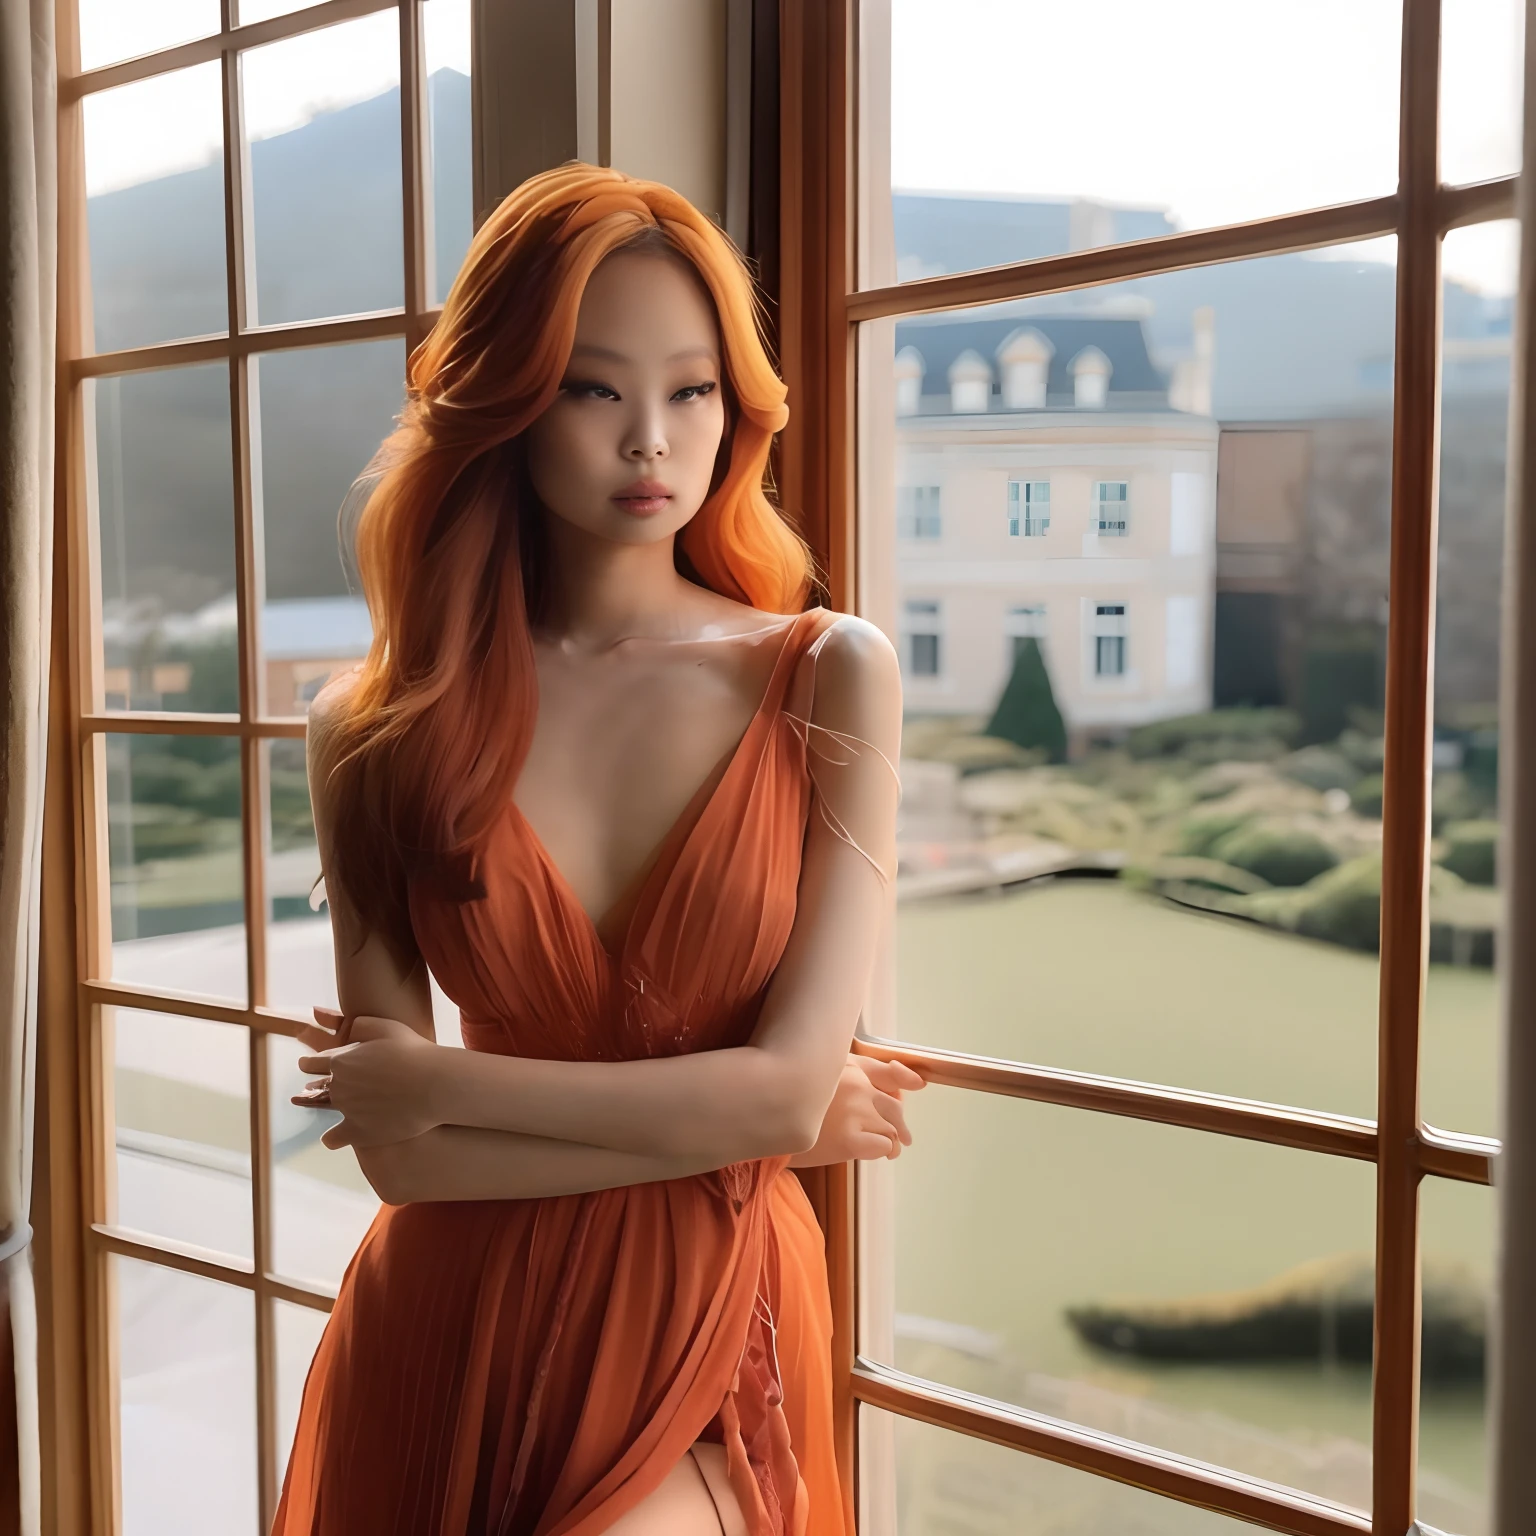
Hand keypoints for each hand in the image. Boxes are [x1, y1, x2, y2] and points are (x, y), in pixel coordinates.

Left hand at [294, 1008, 445, 1149]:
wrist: (434, 1085)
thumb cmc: (414, 1051)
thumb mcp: (387, 1026)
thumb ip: (361, 1026)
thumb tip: (349, 1030)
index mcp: (341, 1060)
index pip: (311, 1063)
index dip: (310, 1064)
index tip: (310, 1066)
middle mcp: (338, 1086)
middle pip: (317, 1088)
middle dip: (319, 1086)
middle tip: (332, 1086)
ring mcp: (347, 1110)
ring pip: (325, 1111)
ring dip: (332, 1106)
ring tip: (346, 1105)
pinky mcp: (358, 1133)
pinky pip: (332, 1139)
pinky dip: (333, 1137)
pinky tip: (338, 1134)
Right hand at [789, 1054, 924, 1167]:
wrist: (765, 1122)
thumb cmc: (788, 1102)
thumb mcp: (818, 1077)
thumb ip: (851, 1074)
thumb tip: (905, 1084)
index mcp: (848, 1067)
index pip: (888, 1072)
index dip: (905, 1079)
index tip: (918, 1084)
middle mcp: (856, 1086)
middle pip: (894, 1107)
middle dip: (900, 1124)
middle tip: (902, 1137)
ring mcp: (854, 1113)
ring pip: (891, 1129)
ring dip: (892, 1142)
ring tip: (890, 1150)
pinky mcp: (850, 1140)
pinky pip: (883, 1146)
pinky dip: (883, 1151)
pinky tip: (878, 1154)